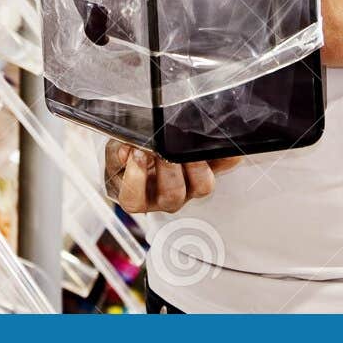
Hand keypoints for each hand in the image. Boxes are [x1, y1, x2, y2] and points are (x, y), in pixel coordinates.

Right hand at [104, 140, 240, 212]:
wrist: (147, 141)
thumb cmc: (130, 150)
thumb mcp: (115, 149)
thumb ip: (115, 151)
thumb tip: (125, 151)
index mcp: (138, 195)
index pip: (134, 200)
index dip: (135, 180)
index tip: (135, 155)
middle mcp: (166, 196)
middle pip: (172, 195)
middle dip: (167, 170)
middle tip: (160, 148)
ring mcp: (190, 186)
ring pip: (201, 187)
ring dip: (195, 166)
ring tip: (183, 145)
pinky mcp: (209, 170)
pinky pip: (224, 167)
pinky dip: (227, 157)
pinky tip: (222, 147)